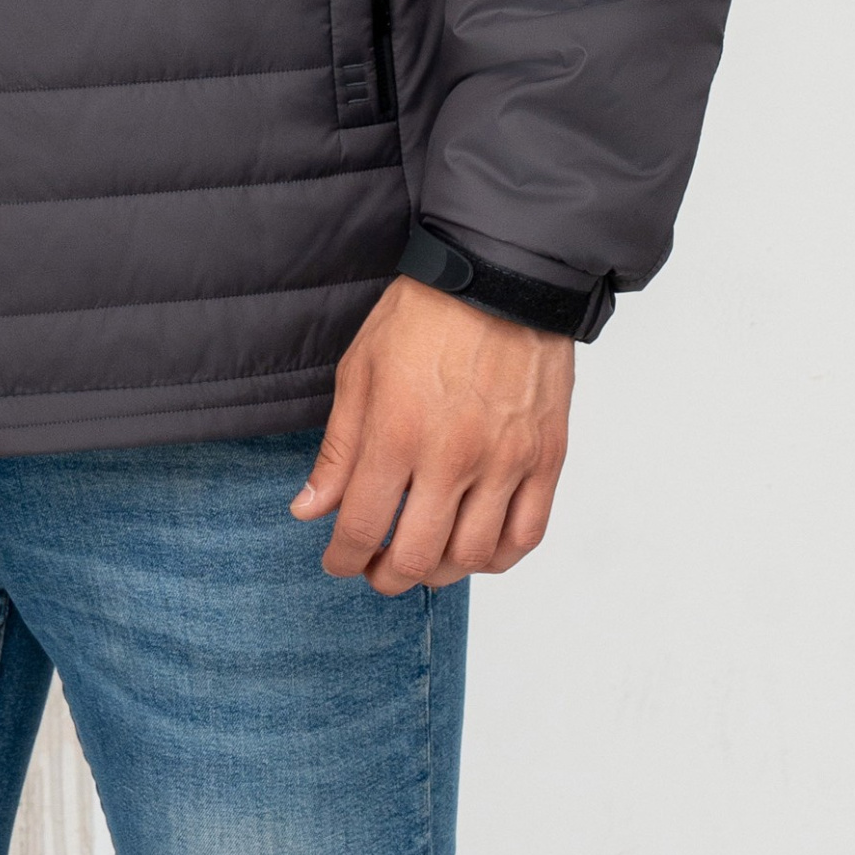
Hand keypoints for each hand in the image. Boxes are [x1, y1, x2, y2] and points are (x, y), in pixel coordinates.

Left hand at [292, 275, 572, 594]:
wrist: (499, 278)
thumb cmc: (424, 315)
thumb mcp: (360, 370)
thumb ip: (337, 449)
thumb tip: (309, 510)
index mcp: (397, 433)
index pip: (362, 525)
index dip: (342, 556)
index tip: (336, 560)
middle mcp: (452, 457)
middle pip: (415, 555)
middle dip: (385, 576)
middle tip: (374, 570)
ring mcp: (505, 462)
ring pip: (471, 557)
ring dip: (438, 574)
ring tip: (421, 562)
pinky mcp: (545, 459)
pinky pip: (524, 536)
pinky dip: (496, 559)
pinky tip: (474, 551)